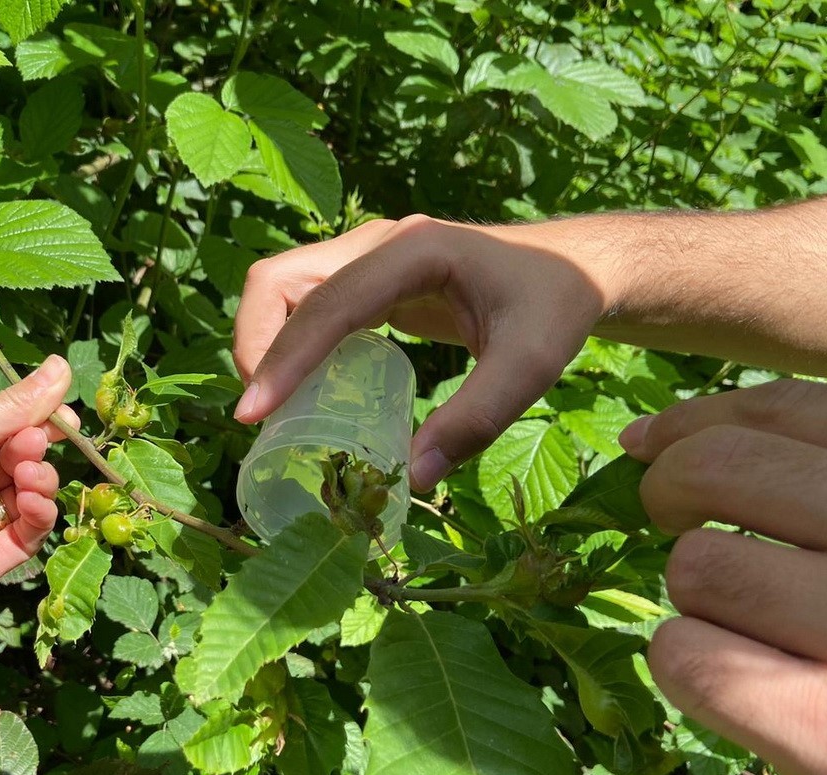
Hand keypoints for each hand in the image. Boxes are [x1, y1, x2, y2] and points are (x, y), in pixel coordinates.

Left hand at [0, 354, 75, 615]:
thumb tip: (63, 365)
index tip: (68, 418)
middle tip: (29, 442)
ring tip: (28, 469)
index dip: (40, 425)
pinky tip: (35, 497)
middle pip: (20, 466)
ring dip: (40, 480)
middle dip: (35, 449)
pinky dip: (39, 517)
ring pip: (28, 502)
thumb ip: (13, 407)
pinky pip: (22, 541)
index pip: (9, 434)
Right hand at [231, 215, 611, 489]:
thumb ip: (476, 419)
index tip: (253, 414)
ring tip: (276, 409)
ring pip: (281, 289)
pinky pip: (305, 305)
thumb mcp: (532, 364)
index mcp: (413, 250)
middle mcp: (377, 244)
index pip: (327, 301)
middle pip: (278, 279)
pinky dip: (288, 345)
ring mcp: (366, 257)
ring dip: (265, 345)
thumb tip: (411, 477)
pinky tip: (305, 394)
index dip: (284, 356)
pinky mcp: (366, 280)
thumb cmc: (555, 307)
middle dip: (255, 344)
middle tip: (261, 414)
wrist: (573, 269)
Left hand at [621, 379, 826, 774]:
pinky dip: (693, 672)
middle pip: (721, 469)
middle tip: (676, 528)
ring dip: (701, 602)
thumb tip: (658, 438)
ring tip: (761, 634)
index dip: (696, 421)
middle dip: (671, 493)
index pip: (792, 412)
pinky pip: (690, 660)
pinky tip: (746, 693)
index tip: (649, 441)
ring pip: (698, 567)